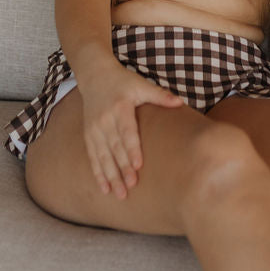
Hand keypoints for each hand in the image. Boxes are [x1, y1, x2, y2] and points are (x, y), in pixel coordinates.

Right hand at [79, 63, 182, 197]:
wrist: (95, 76)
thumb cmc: (123, 82)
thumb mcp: (141, 84)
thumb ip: (160, 95)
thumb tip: (180, 103)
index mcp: (120, 108)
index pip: (127, 132)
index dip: (131, 149)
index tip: (138, 166)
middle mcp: (105, 120)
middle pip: (114, 148)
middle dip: (122, 169)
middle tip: (131, 186)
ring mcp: (95, 129)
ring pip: (102, 156)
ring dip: (110, 176)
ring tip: (119, 194)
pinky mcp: (89, 135)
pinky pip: (93, 157)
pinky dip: (98, 173)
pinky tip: (104, 189)